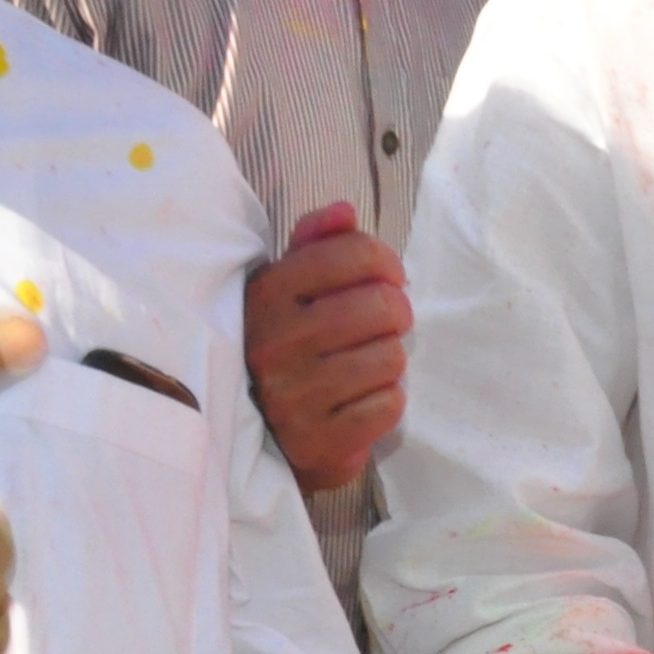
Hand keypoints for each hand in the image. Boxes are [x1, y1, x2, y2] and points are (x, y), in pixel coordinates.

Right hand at [242, 203, 409, 494]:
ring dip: (389, 361)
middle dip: (397, 313)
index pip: (354, 254)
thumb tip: (344, 212)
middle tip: (386, 324)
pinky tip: (361, 400)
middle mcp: (273, 342)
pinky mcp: (316, 441)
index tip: (389, 278)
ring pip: (391, 357)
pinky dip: (386, 402)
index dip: (386, 262)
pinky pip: (388, 406)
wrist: (256, 435)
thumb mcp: (285, 287)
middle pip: (383, 305)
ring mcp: (293, 395)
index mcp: (265, 294)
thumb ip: (315, 244)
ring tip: (366, 364)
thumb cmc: (283, 348)